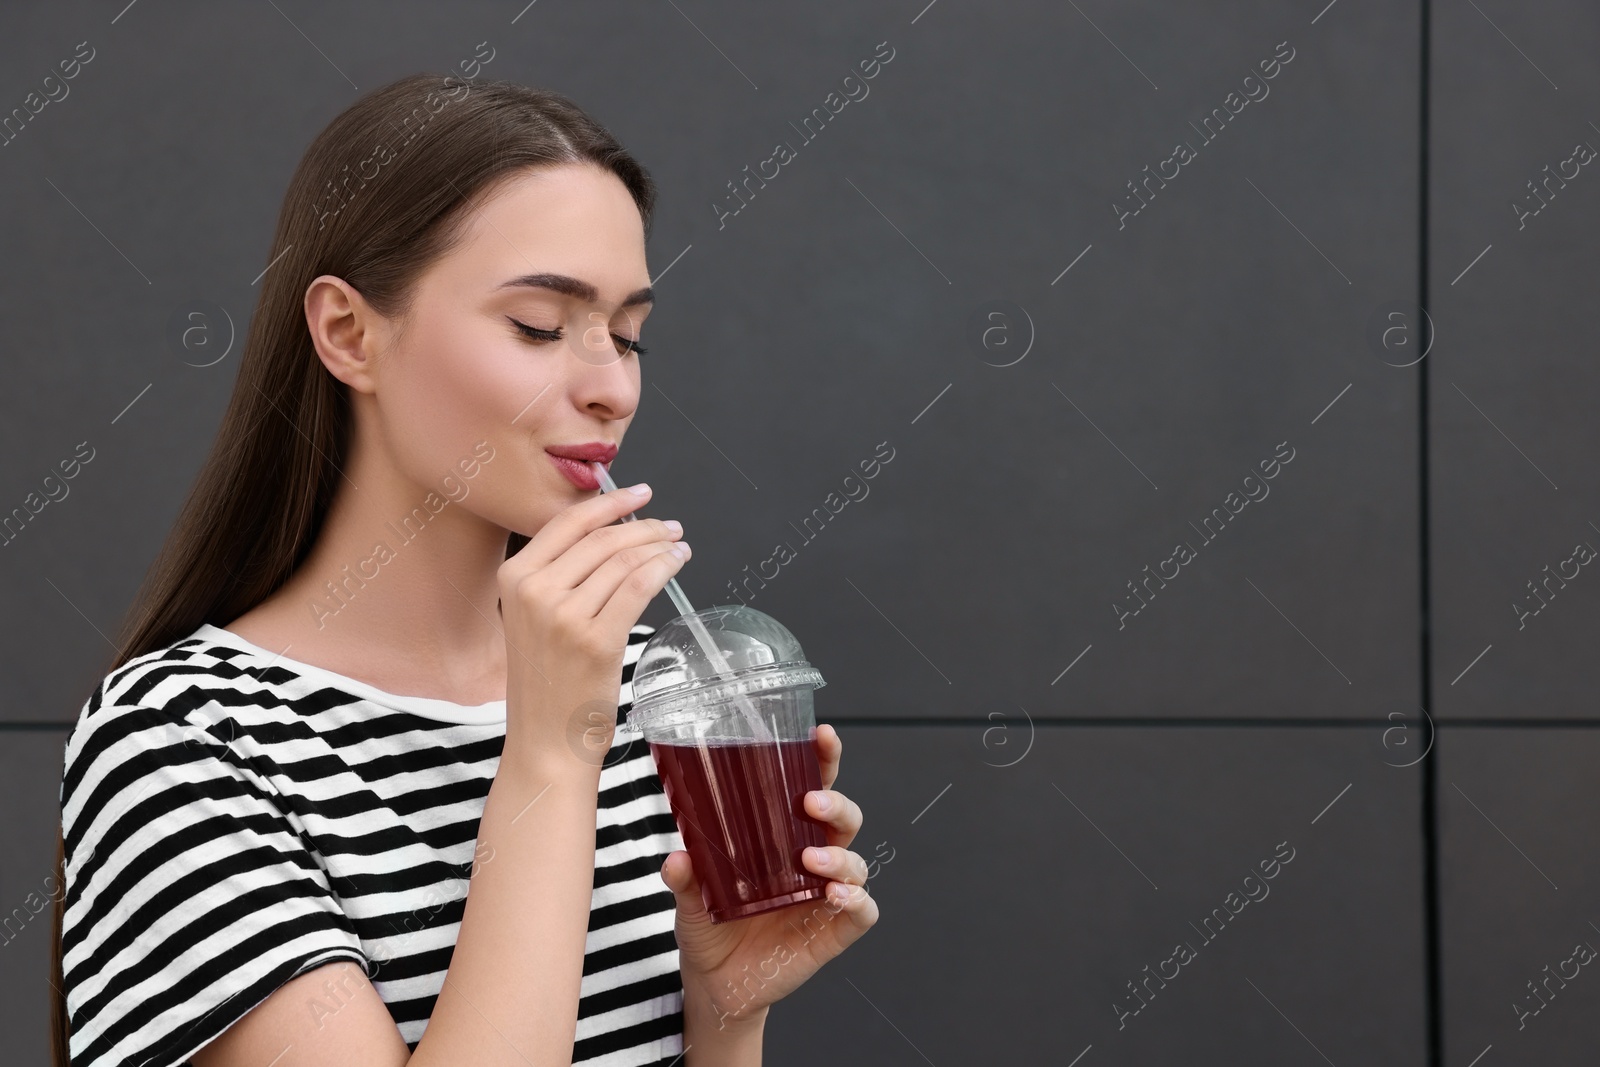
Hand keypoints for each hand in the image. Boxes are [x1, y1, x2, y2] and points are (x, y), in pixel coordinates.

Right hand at [495, 481, 688, 757]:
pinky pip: (639, 586)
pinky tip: (676, 564)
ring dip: (659, 546)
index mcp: (514, 578)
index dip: (608, 503)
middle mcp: (535, 591)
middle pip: (602, 539)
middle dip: (643, 525)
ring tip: (677, 546)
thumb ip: (560, 577)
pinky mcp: (597, 639)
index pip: (568, 523)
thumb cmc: (547, 683)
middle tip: (668, 526)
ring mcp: (565, 615)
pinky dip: (664, 568)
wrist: (545, 741)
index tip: (637, 493)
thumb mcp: (533, 619)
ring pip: (624, 559)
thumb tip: (609, 536)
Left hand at [659, 723, 879, 1030]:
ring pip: (857, 863)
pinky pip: (863, 911)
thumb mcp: (690, 898)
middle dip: (836, 804)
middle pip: (844, 820)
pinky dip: (857, 900)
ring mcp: (825, 896)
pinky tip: (836, 896)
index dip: (823, 760)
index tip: (820, 736)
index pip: (813, 788)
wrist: (715, 984)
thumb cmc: (710, 927)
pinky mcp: (833, 931)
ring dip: (840, 857)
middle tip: (811, 803)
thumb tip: (677, 857)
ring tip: (810, 862)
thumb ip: (686, 877)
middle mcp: (811, 860)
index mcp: (783, 838)